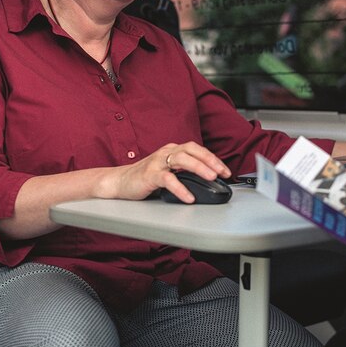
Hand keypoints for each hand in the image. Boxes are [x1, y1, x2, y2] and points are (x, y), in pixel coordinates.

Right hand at [109, 142, 230, 202]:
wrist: (120, 181)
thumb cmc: (145, 177)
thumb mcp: (169, 170)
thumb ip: (185, 171)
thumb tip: (208, 180)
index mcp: (173, 150)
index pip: (197, 149)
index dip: (213, 158)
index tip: (226, 170)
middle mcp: (166, 152)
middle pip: (192, 151)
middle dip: (210, 161)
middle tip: (223, 172)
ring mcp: (157, 162)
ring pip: (182, 160)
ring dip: (199, 168)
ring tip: (211, 178)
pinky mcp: (149, 175)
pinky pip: (167, 179)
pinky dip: (180, 188)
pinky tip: (189, 196)